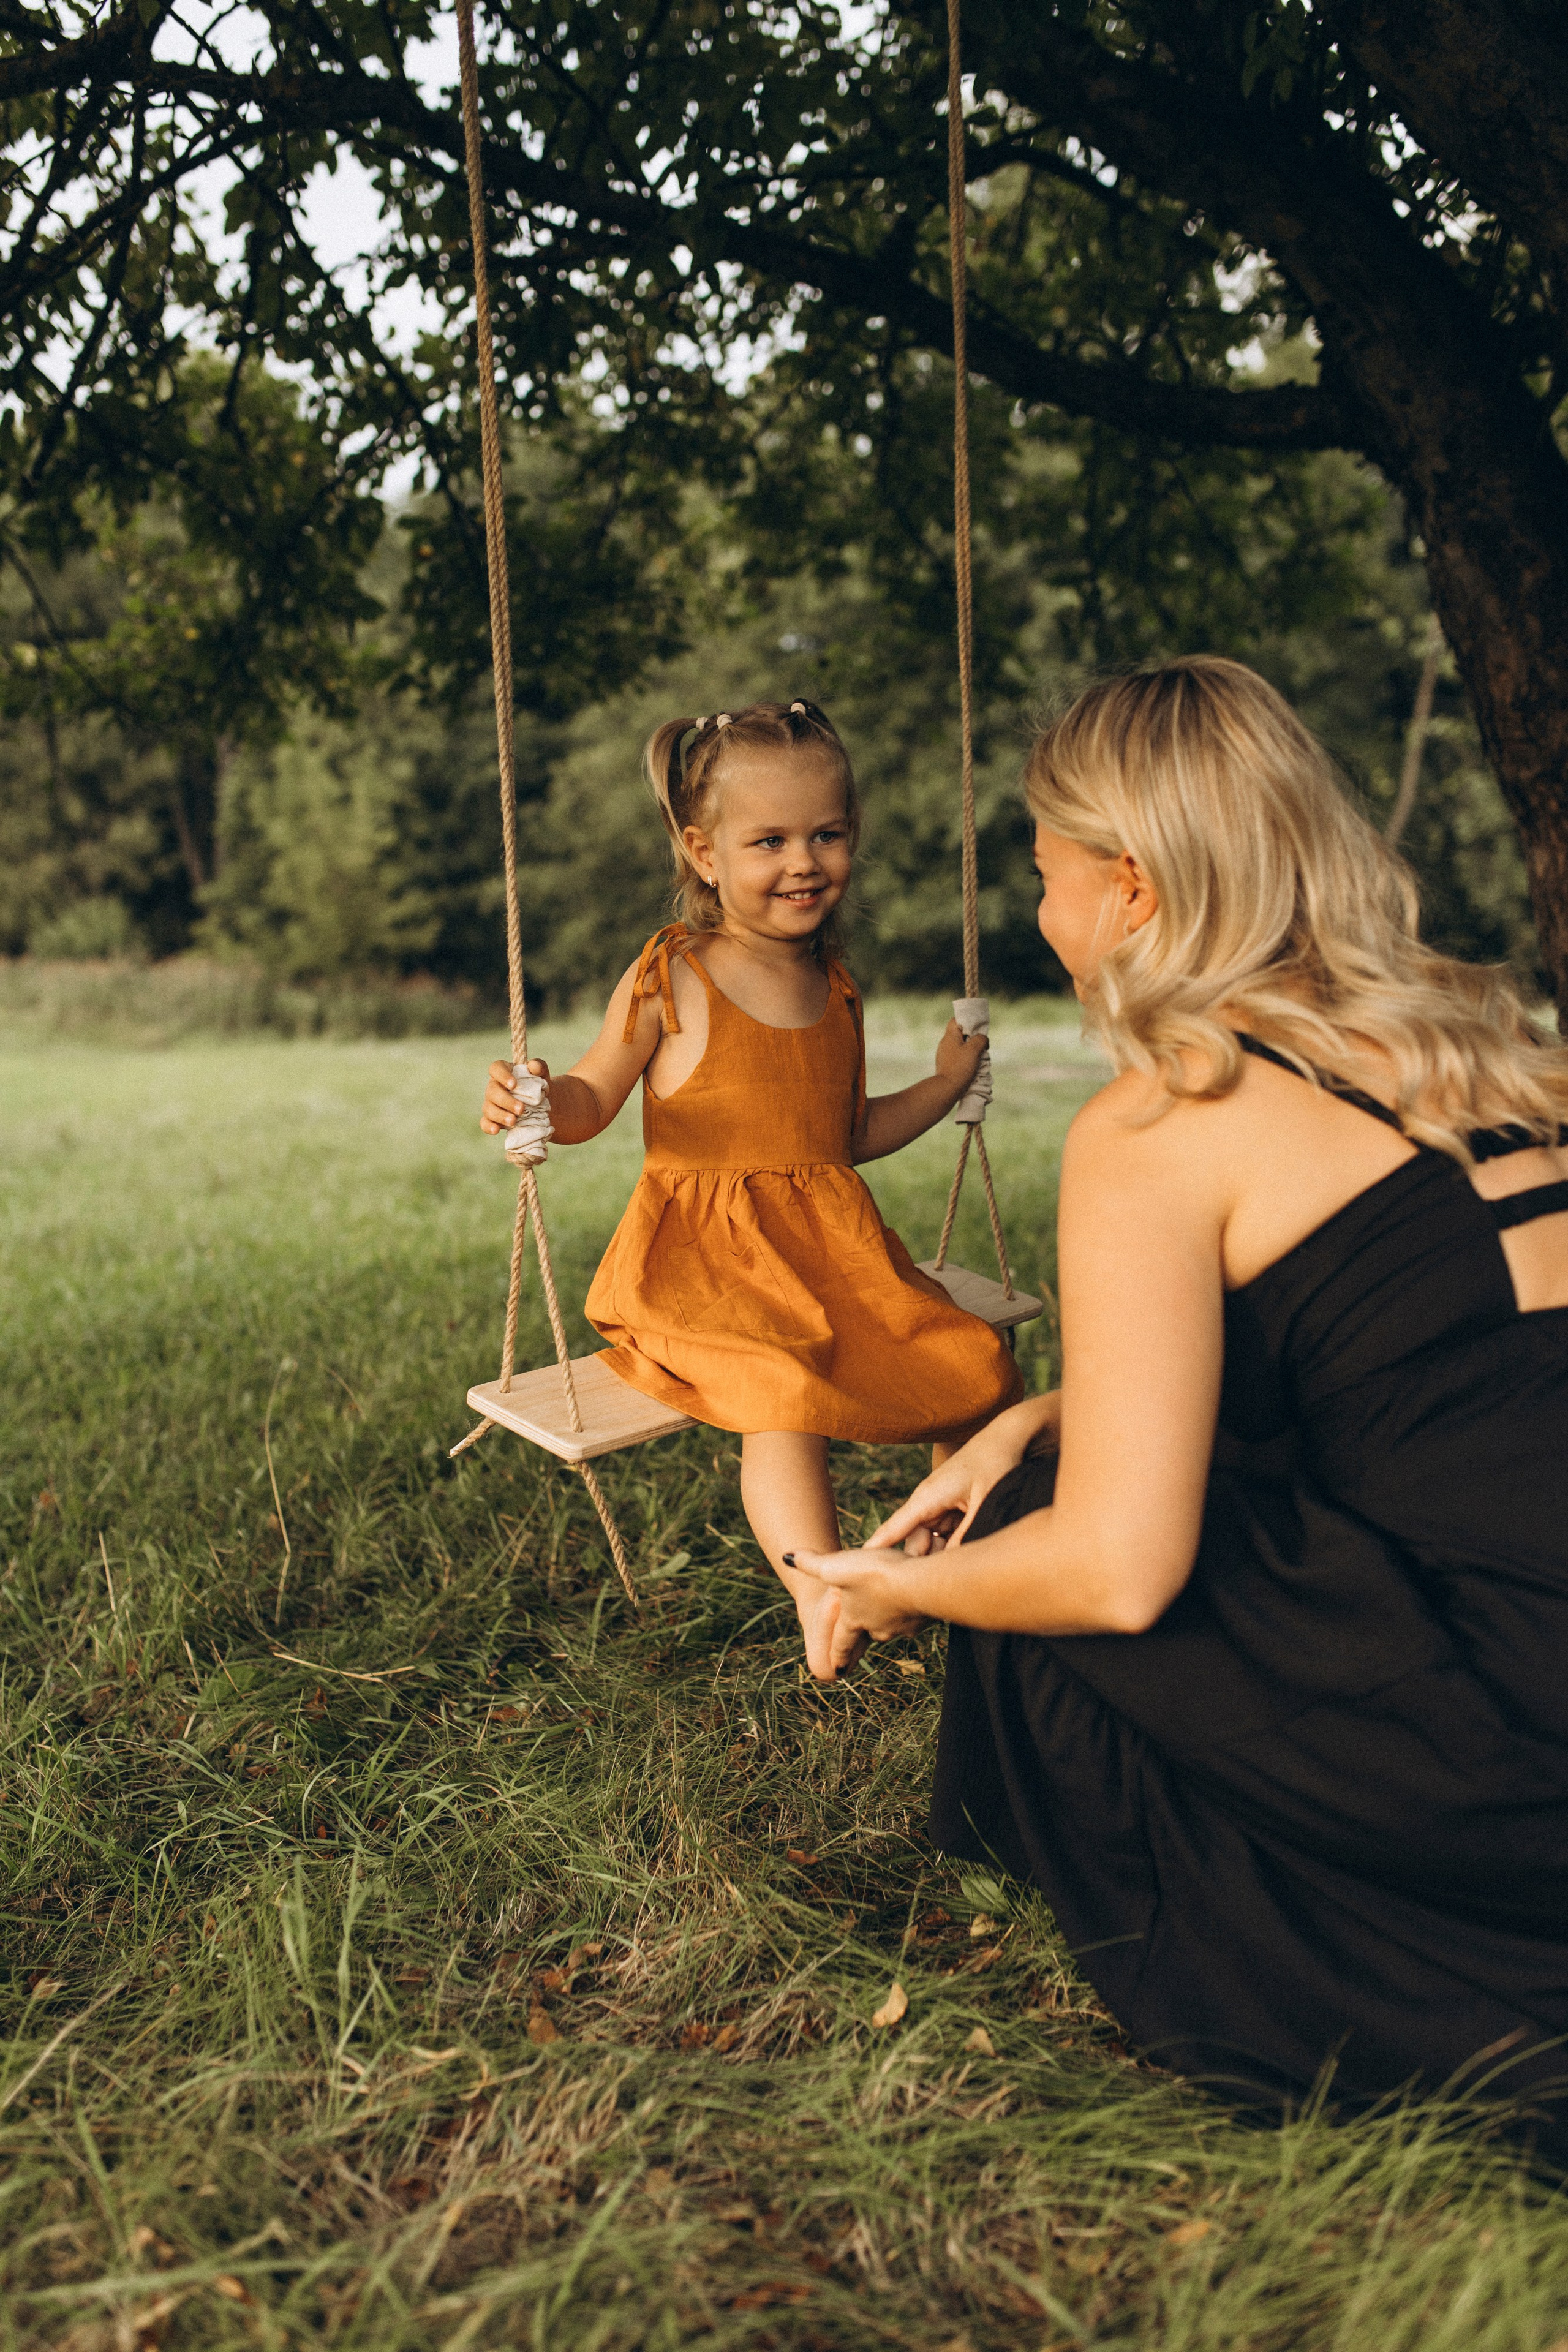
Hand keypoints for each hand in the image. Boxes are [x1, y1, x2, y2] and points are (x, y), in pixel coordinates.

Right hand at [480, 1057, 549, 1135]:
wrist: (542, 1105)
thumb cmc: (538, 1085)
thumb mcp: (542, 1074)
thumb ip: (539, 1066)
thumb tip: (534, 1066)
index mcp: (504, 1072)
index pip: (496, 1068)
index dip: (503, 1075)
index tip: (514, 1084)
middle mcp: (494, 1087)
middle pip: (492, 1091)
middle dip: (506, 1101)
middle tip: (521, 1109)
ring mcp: (491, 1103)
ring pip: (488, 1108)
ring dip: (500, 1115)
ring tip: (514, 1121)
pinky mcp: (492, 1119)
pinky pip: (485, 1122)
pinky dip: (489, 1126)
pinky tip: (496, 1130)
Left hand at [790, 1548, 931, 1669]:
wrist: (921, 1583)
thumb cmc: (876, 1576)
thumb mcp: (835, 1566)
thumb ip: (811, 1563)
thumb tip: (786, 1557)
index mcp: (854, 1620)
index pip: (842, 1642)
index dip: (837, 1655)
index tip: (835, 1671)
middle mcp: (878, 1629)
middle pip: (869, 1633)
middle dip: (866, 1630)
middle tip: (865, 1628)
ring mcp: (903, 1627)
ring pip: (893, 1625)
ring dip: (891, 1617)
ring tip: (892, 1605)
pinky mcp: (925, 1620)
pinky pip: (915, 1616)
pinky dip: (913, 1608)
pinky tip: (916, 1596)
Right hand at [867, 1396, 1060, 1554]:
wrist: (1006, 1437)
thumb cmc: (996, 1464)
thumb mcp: (985, 1503)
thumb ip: (966, 1535)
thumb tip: (952, 1567)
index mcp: (928, 1496)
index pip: (894, 1528)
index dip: (877, 1550)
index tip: (857, 1568)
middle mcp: (926, 1501)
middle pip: (913, 1542)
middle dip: (926, 1561)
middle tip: (948, 1575)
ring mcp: (936, 1504)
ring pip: (928, 1541)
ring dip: (943, 1553)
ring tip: (967, 1554)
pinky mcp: (947, 1507)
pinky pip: (942, 1533)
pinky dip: (952, 1543)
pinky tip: (970, 1543)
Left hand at [934, 1016, 987, 1096]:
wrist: (947, 1088)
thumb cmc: (960, 1067)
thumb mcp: (974, 1050)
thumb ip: (980, 1039)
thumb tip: (983, 1039)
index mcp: (949, 1036)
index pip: (956, 1020)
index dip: (967, 1022)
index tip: (976, 1030)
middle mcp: (944, 1043)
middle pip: (960, 1034)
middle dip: (972, 1039)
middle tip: (980, 1047)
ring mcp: (944, 1055)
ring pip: (959, 1047)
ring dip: (969, 1051)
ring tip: (977, 1059)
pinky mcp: (945, 1065)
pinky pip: (957, 1057)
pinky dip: (965, 1060)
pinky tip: (971, 1067)